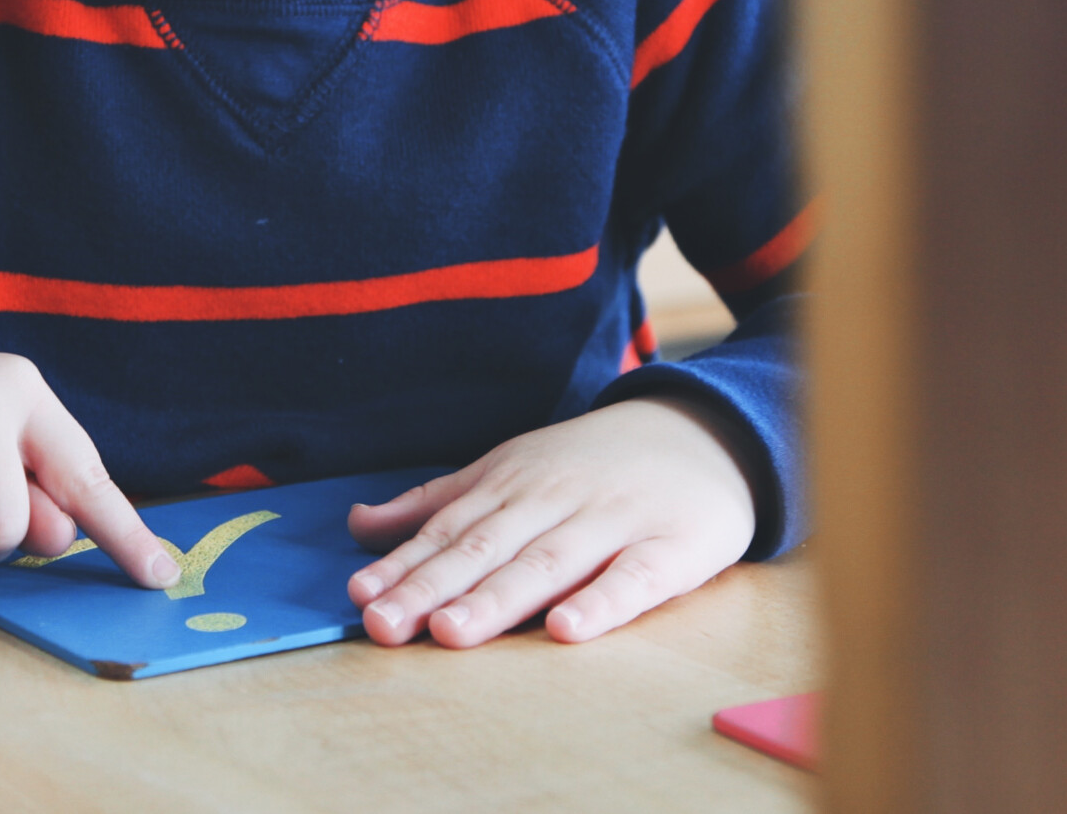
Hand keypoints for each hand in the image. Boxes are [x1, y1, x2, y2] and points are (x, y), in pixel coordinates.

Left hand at [344, 396, 757, 648]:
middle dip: (433, 588)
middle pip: (488, 550)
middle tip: (384, 625)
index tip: (361, 598)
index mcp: (514, 483)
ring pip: (549, 564)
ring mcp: (614, 522)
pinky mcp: (671, 549)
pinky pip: (632, 579)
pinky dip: (599, 604)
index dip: (404, 566)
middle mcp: (556, 500)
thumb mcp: (511, 468)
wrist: (707, 434)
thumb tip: (359, 526)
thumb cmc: (593, 465)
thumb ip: (439, 502)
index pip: (451, 530)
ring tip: (451, 632)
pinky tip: (564, 632)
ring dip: (497, 599)